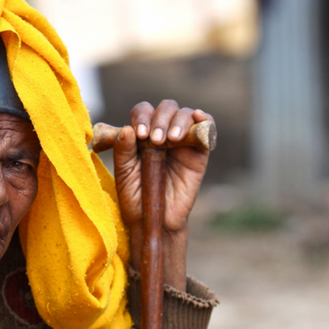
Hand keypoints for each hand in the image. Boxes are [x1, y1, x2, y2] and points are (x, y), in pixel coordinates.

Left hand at [112, 101, 213, 289]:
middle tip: (155, 139)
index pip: (143, 111)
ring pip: (185, 114)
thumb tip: (127, 129)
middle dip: (160, 119)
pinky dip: (205, 118)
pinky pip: (206, 128)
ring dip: (178, 121)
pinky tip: (199, 117)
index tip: (140, 134)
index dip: (142, 117)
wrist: (157, 220)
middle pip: (166, 108)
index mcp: (142, 135)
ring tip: (171, 140)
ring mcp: (182, 141)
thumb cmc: (137, 198)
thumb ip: (123, 152)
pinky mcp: (199, 152)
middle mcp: (162, 133)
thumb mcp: (124, 175)